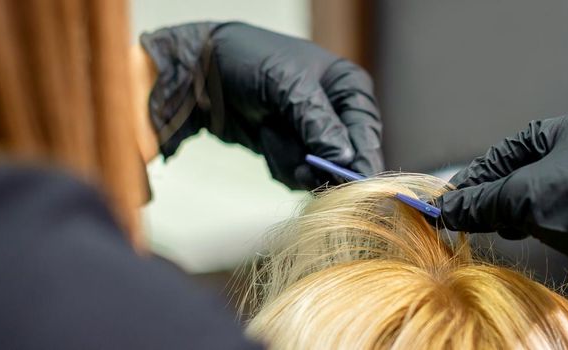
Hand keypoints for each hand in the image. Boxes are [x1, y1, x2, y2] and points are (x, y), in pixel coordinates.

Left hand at [212, 23, 382, 189]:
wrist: (201, 73)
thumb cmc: (250, 62)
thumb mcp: (287, 85)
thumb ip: (317, 122)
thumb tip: (344, 158)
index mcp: (348, 88)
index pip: (366, 129)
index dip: (362, 156)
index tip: (353, 180)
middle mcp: (337, 113)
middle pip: (347, 158)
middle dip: (321, 164)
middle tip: (301, 168)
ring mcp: (313, 135)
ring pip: (319, 172)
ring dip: (292, 161)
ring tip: (269, 132)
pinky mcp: (291, 152)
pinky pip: (296, 175)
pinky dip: (278, 162)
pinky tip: (263, 136)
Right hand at [435, 110, 567, 268]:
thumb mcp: (523, 196)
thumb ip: (482, 202)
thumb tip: (447, 209)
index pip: (513, 146)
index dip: (481, 171)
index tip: (458, 195)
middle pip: (529, 169)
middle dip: (498, 192)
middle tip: (473, 213)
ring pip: (547, 191)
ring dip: (518, 210)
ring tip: (499, 227)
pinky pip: (566, 210)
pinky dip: (541, 220)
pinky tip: (527, 233)